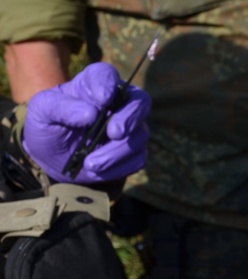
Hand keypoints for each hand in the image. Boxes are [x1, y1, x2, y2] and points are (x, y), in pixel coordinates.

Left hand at [22, 62, 150, 184]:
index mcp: (94, 84)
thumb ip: (59, 106)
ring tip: (90, 164)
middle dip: (129, 118)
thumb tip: (90, 113)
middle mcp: (119, 103)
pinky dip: (117, 167)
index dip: (108, 85)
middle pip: (140, 101)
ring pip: (140, 135)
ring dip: (115, 152)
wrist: (54, 157)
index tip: (102, 100)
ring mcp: (130, 127)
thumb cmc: (49, 125)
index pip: (107, 75)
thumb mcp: (42, 112)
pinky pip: (137, 159)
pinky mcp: (134, 152)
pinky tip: (97, 170)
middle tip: (114, 133)